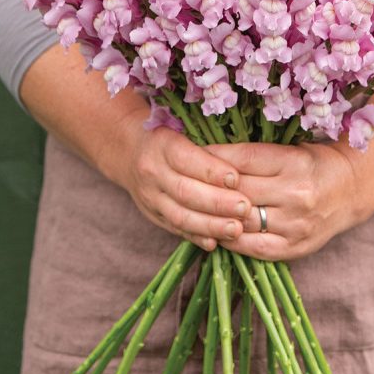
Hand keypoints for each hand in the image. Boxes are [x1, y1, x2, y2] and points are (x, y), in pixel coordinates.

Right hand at [121, 127, 252, 251]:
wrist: (129, 151)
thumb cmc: (169, 136)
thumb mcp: (182, 129)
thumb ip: (208, 147)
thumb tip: (241, 167)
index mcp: (162, 145)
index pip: (187, 159)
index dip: (212, 171)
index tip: (237, 179)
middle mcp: (153, 172)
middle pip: (185, 191)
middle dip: (218, 202)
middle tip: (245, 207)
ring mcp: (151, 197)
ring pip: (180, 215)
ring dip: (210, 225)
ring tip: (236, 229)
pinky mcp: (153, 215)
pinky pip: (175, 229)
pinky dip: (195, 237)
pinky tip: (214, 243)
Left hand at [205, 141, 364, 260]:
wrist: (349, 190)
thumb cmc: (312, 163)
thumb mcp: (289, 149)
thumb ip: (253, 156)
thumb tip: (205, 154)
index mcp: (294, 162)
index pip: (241, 160)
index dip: (211, 158)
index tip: (190, 155)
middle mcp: (296, 195)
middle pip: (237, 192)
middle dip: (207, 188)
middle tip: (184, 182)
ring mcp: (295, 225)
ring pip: (240, 222)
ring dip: (214, 217)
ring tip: (193, 209)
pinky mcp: (294, 248)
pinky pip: (252, 248)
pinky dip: (229, 240)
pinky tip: (215, 231)